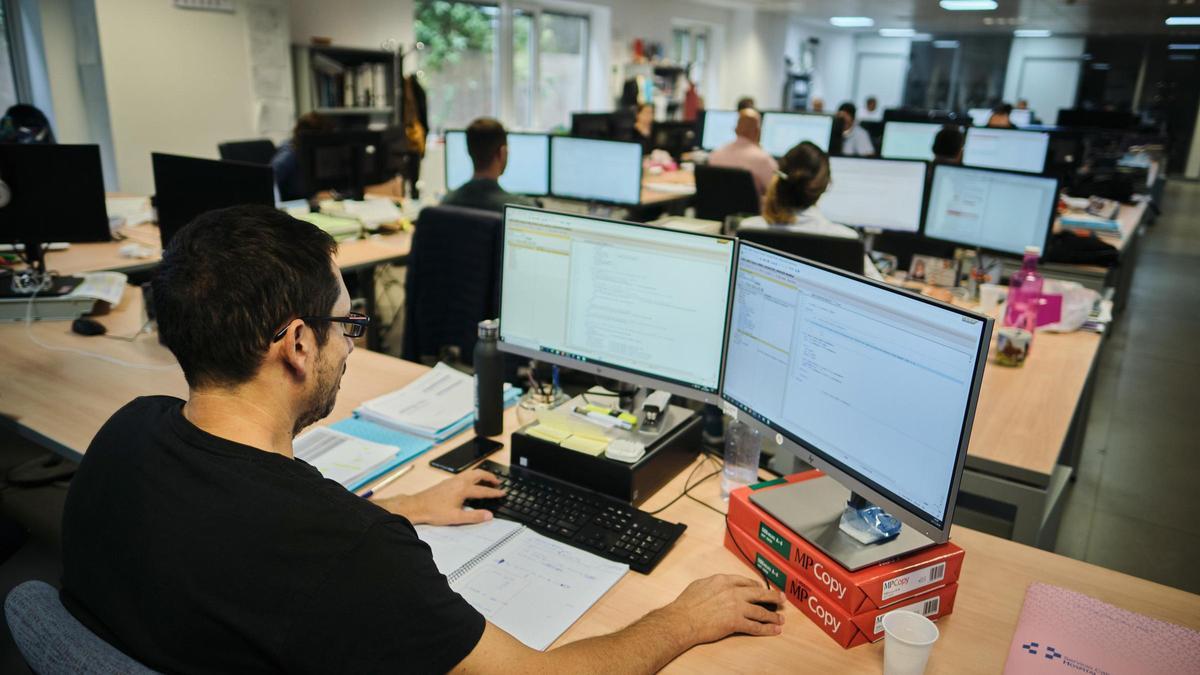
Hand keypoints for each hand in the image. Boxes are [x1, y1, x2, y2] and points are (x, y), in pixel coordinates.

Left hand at [390, 469, 505, 525]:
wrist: (417, 506)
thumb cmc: (434, 511)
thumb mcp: (456, 518)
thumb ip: (474, 516)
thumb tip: (489, 515)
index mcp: (463, 489)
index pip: (484, 490)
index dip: (495, 492)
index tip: (503, 493)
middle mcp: (459, 481)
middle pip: (479, 474)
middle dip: (490, 477)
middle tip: (498, 482)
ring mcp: (453, 480)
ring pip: (471, 472)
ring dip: (481, 475)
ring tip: (487, 480)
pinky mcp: (447, 482)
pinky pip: (464, 474)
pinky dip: (473, 475)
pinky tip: (471, 482)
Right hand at [661, 574, 783, 644]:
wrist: (683, 619)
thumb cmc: (687, 604)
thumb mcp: (700, 585)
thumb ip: (713, 583)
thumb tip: (717, 586)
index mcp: (724, 581)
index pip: (746, 582)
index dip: (756, 586)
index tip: (761, 588)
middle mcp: (733, 592)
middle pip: (759, 593)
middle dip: (772, 596)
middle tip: (781, 598)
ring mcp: (736, 607)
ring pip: (760, 611)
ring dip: (772, 616)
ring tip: (780, 618)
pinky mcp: (736, 622)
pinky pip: (755, 626)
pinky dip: (766, 629)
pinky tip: (773, 630)